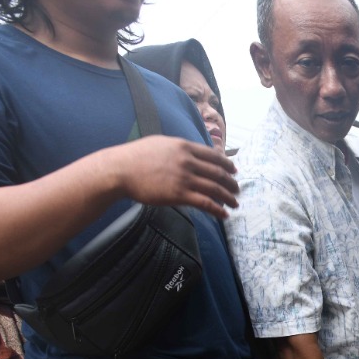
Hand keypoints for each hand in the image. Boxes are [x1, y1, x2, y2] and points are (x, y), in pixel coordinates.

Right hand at [106, 136, 239, 218]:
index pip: (214, 156)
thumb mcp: (161, 143)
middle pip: (218, 173)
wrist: (120, 169)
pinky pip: (206, 203)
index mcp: (184, 147)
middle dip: (231, 183)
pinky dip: (218, 210)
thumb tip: (191, 152)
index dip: (227, 165)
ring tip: (235, 204)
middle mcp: (188, 161)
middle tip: (237, 190)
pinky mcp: (179, 194)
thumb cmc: (136, 157)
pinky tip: (224, 214)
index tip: (234, 171)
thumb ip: (179, 148)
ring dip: (229, 197)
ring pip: (215, 188)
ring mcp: (184, 178)